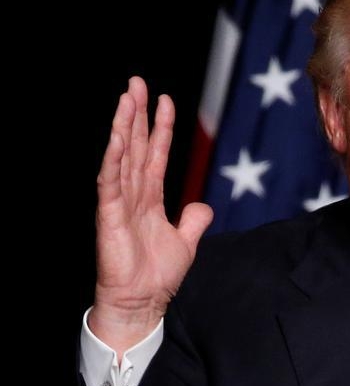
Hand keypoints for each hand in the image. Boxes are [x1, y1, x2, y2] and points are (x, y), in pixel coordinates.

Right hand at [90, 76, 212, 357]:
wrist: (142, 303)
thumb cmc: (157, 275)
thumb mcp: (186, 242)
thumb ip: (193, 221)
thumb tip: (202, 206)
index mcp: (151, 198)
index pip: (157, 155)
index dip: (161, 128)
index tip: (164, 100)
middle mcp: (134, 195)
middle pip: (137, 147)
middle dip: (137, 115)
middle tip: (137, 83)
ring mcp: (120, 204)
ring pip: (122, 158)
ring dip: (125, 128)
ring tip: (126, 99)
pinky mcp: (110, 218)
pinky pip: (111, 184)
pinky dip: (114, 161)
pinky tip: (117, 139)